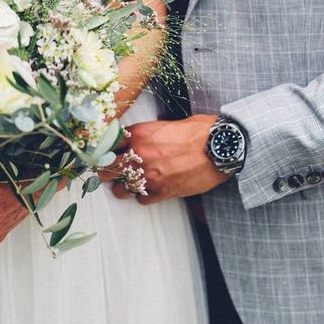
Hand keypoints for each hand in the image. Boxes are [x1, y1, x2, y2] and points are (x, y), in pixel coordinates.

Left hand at [108, 115, 229, 204]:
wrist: (220, 147)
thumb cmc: (199, 131)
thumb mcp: (166, 124)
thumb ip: (147, 133)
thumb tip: (137, 138)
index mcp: (138, 134)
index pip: (107, 145)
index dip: (104, 151)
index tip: (103, 155)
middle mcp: (139, 155)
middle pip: (107, 168)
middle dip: (106, 172)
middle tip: (107, 174)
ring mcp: (150, 175)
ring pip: (122, 189)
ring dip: (122, 188)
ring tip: (126, 187)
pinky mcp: (163, 191)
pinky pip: (142, 199)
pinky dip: (144, 197)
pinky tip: (149, 192)